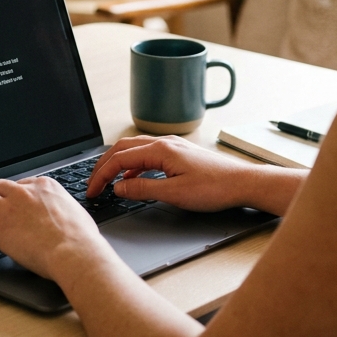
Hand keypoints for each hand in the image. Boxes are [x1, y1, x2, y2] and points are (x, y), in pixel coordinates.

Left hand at [0, 177, 111, 279]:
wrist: (74, 251)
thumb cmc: (81, 237)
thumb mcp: (75, 211)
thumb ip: (61, 207)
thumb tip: (61, 215)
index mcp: (44, 186)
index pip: (22, 183)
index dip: (15, 195)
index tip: (13, 203)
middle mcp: (24, 193)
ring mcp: (9, 209)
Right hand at [86, 135, 259, 212]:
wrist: (243, 183)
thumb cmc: (215, 188)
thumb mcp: (174, 194)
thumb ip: (143, 190)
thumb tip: (118, 188)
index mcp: (160, 150)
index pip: (119, 159)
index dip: (101, 176)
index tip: (92, 191)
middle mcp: (164, 142)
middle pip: (123, 149)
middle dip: (103, 166)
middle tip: (92, 184)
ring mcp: (172, 146)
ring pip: (134, 149)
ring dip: (117, 164)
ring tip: (107, 181)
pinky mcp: (179, 153)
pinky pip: (147, 154)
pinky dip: (133, 166)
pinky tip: (133, 180)